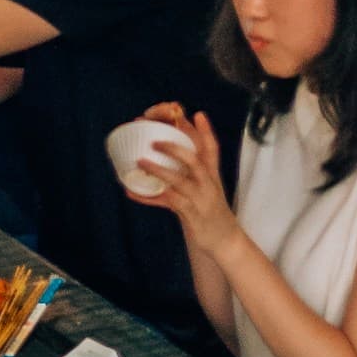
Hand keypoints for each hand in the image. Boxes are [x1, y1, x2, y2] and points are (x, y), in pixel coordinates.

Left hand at [128, 102, 234, 247]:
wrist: (225, 242)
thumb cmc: (211, 209)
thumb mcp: (209, 185)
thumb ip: (196, 166)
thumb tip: (174, 146)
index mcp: (212, 174)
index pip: (212, 149)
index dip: (205, 131)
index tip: (197, 114)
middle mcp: (208, 185)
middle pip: (194, 161)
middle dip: (174, 148)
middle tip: (154, 141)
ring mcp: (199, 200)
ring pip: (179, 182)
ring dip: (159, 170)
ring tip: (140, 162)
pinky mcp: (190, 216)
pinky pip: (167, 203)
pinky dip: (148, 198)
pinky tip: (131, 193)